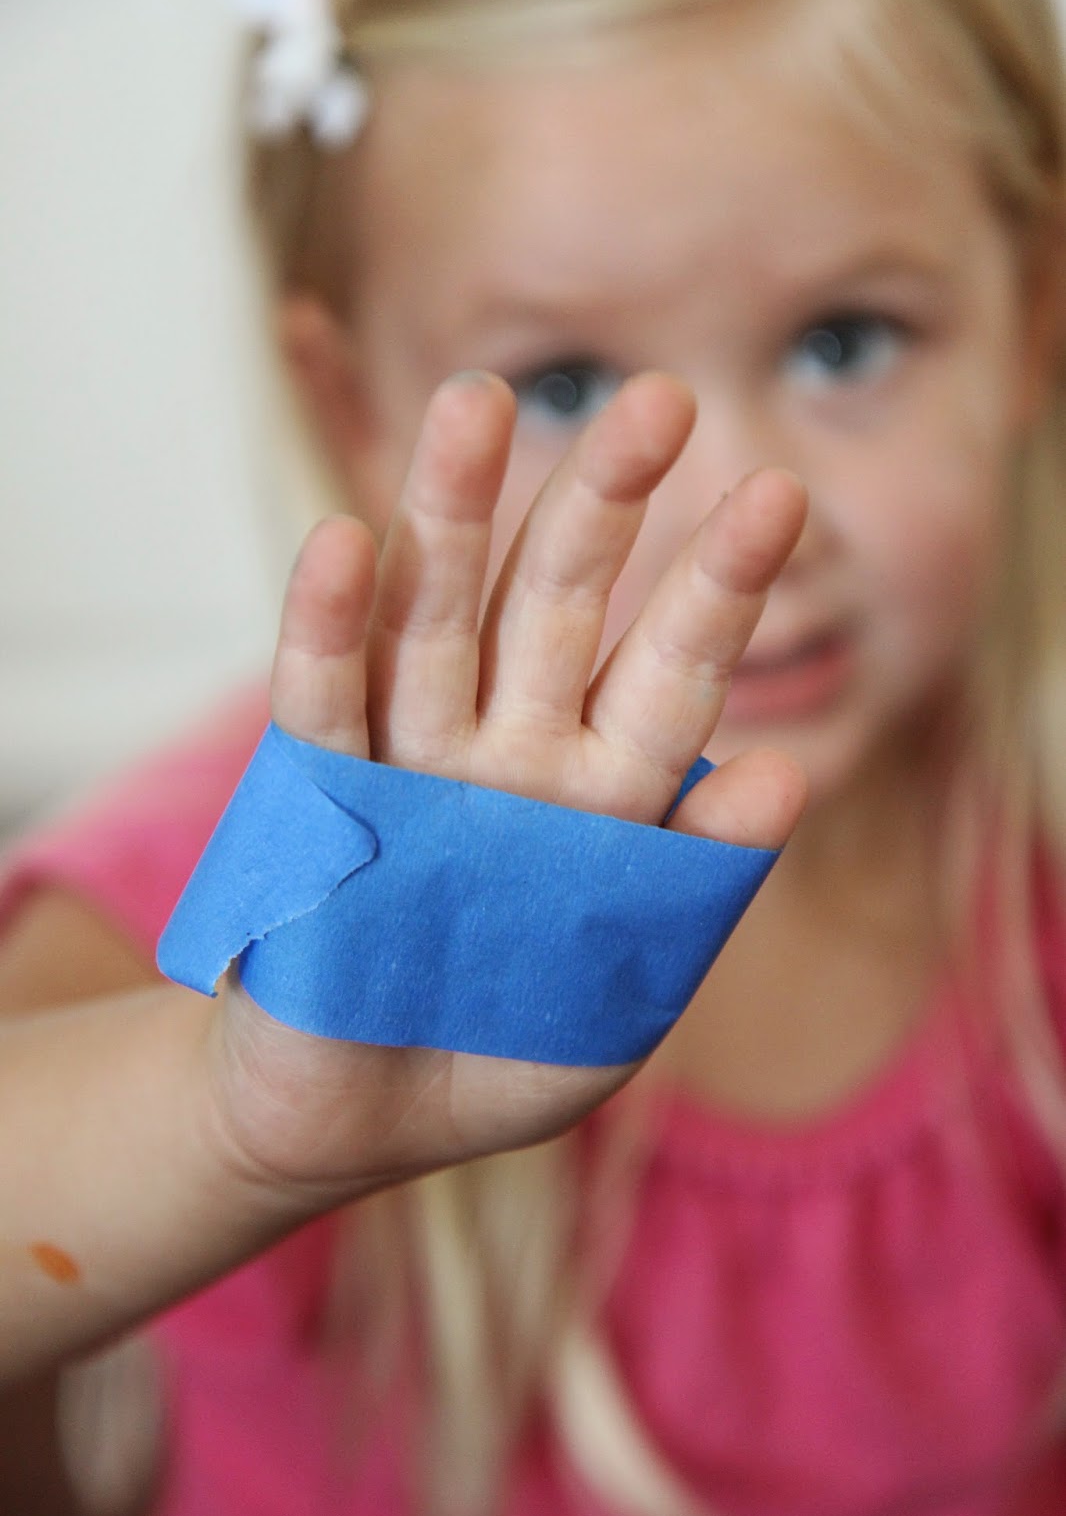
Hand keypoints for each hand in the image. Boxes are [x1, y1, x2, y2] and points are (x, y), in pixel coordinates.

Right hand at [207, 372, 807, 1210]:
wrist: (362, 1115)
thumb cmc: (504, 1049)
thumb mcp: (623, 980)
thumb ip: (691, 884)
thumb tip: (785, 777)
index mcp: (603, 793)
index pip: (670, 674)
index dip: (717, 589)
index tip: (773, 493)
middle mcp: (511, 751)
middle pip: (558, 608)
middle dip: (602, 508)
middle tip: (658, 399)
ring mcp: (413, 764)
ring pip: (435, 624)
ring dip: (452, 519)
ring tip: (479, 403)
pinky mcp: (317, 799)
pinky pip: (322, 708)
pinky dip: (326, 632)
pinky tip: (341, 545)